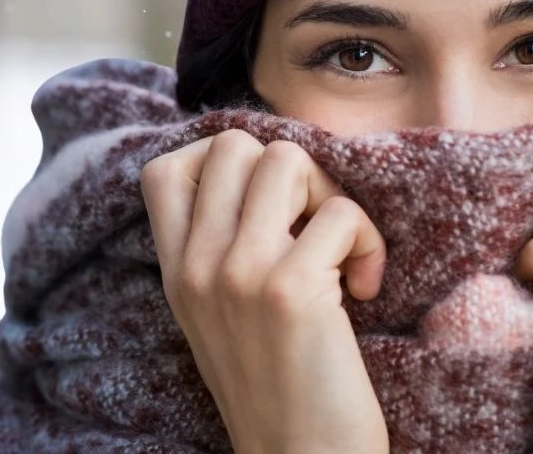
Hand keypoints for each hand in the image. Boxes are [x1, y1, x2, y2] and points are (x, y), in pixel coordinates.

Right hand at [141, 131, 388, 453]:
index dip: (220, 164)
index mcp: (175, 271)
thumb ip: (215, 251)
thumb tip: (260, 173)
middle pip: (234, 145)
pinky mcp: (290, 290)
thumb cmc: (274, 387)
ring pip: (287, 160)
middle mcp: (196, 265)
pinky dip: (368, 242)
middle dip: (289, 171)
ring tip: (340, 249)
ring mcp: (238, 273)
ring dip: (330, 195)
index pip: (164, 171)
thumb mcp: (215, 316)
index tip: (263, 205)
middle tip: (311, 225)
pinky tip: (365, 289)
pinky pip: (341, 213)